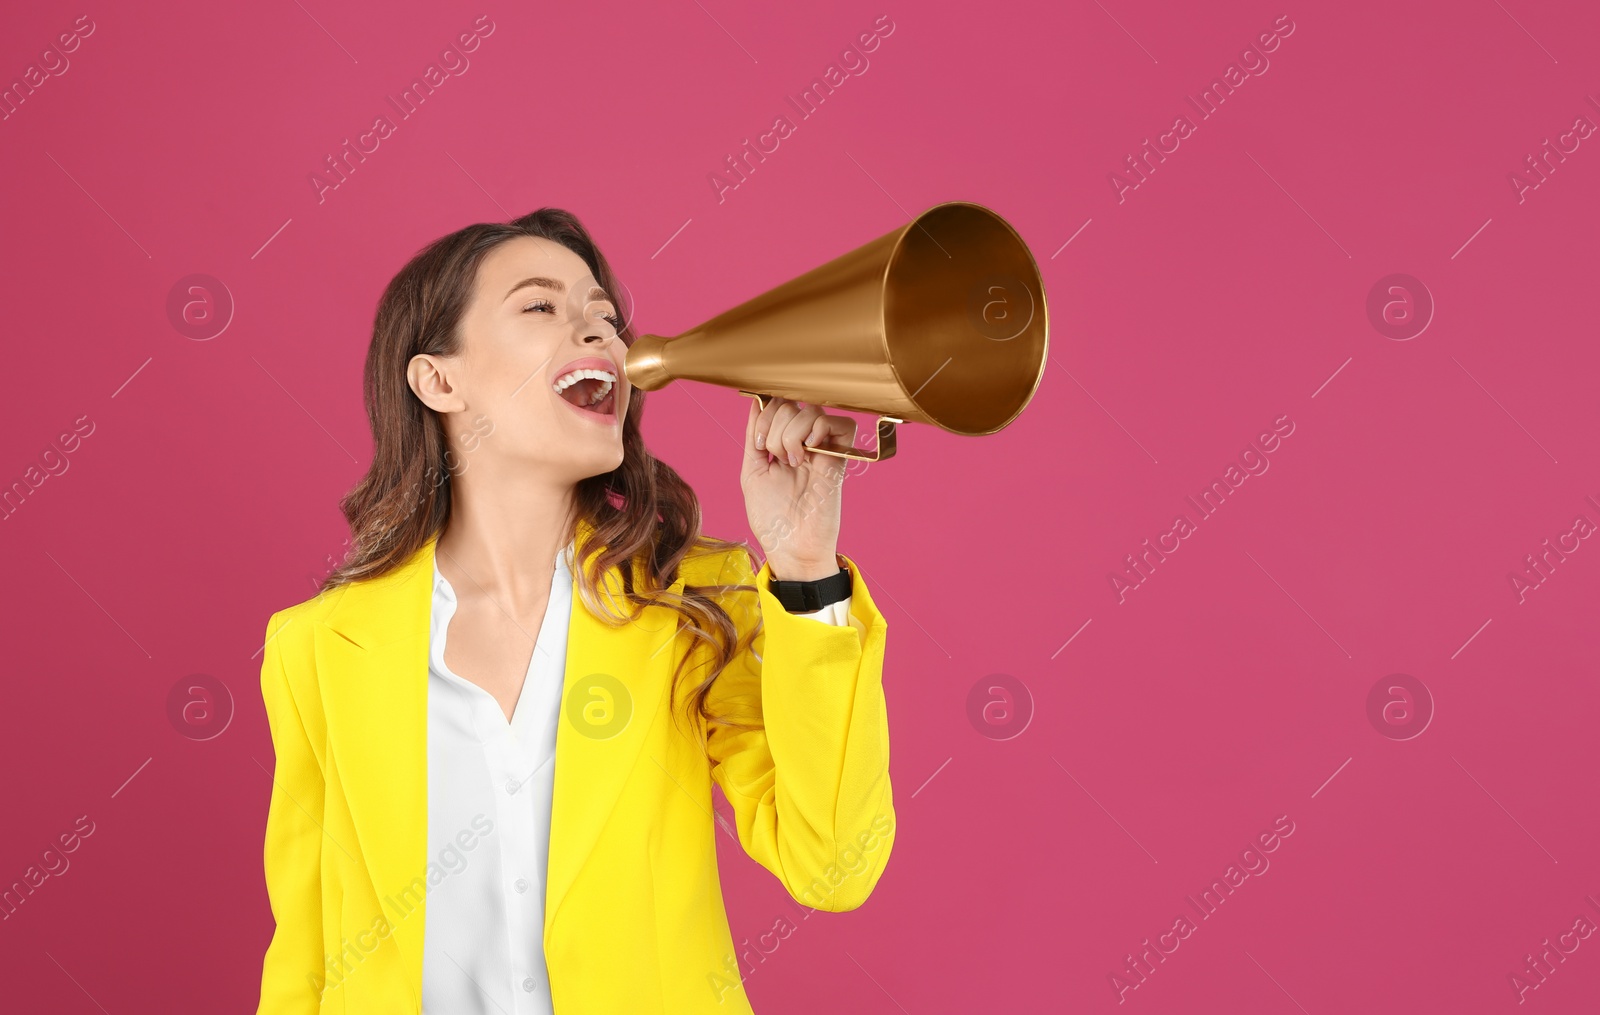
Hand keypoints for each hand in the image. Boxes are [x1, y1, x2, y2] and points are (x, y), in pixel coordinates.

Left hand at [741, 396, 856, 579]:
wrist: (790, 546)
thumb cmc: (771, 517)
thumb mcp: (752, 471)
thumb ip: (754, 436)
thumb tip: (755, 401)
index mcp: (785, 443)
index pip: (779, 404)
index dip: (765, 415)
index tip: (762, 446)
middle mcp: (805, 443)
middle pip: (792, 404)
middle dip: (775, 429)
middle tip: (778, 459)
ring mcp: (824, 449)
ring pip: (811, 410)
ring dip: (791, 434)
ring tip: (793, 462)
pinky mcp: (841, 458)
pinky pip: (842, 424)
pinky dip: (820, 430)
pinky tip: (809, 451)